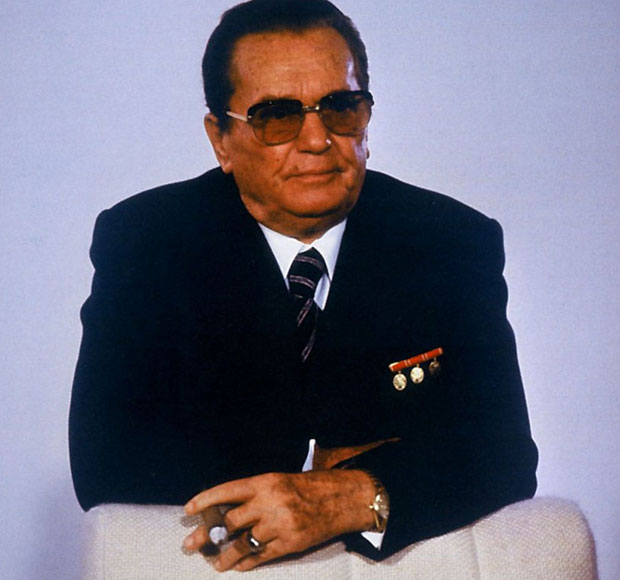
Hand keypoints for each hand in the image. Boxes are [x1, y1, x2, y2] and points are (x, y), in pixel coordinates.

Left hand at [183, 470, 374, 570]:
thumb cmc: (308, 486)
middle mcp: (270, 502)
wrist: (341, 498)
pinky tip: (238, 566)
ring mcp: (280, 524)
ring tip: (215, 562)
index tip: (188, 510)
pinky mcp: (290, 543)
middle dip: (207, 534)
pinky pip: (261, 556)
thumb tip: (224, 511)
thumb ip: (254, 494)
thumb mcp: (278, 480)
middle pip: (229, 521)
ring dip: (224, 555)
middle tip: (191, 543)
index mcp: (265, 482)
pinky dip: (246, 563)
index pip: (227, 491)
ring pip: (242, 544)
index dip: (205, 500)